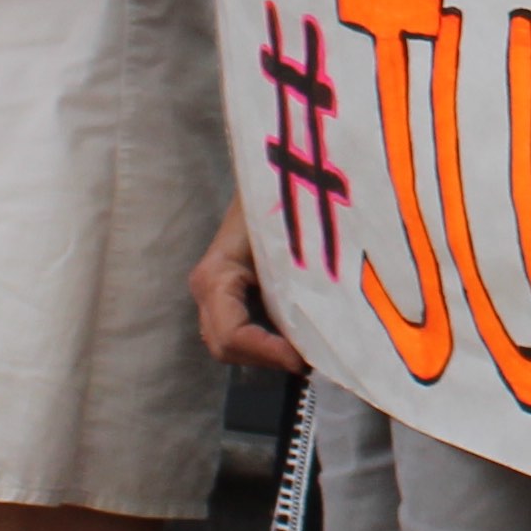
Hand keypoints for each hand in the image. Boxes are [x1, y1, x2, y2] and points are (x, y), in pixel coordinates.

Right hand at [190, 201, 310, 373]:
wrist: (276, 168)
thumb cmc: (281, 196)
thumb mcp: (287, 236)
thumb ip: (296, 278)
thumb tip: (322, 324)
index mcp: (215, 276)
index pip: (231, 335)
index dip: (266, 353)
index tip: (303, 360)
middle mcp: (208, 291)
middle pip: (228, 347)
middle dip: (268, 358)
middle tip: (313, 362)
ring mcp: (217, 296)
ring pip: (235, 345)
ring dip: (271, 353)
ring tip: (310, 352)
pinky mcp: (234, 296)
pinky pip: (246, 330)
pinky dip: (272, 341)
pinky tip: (302, 338)